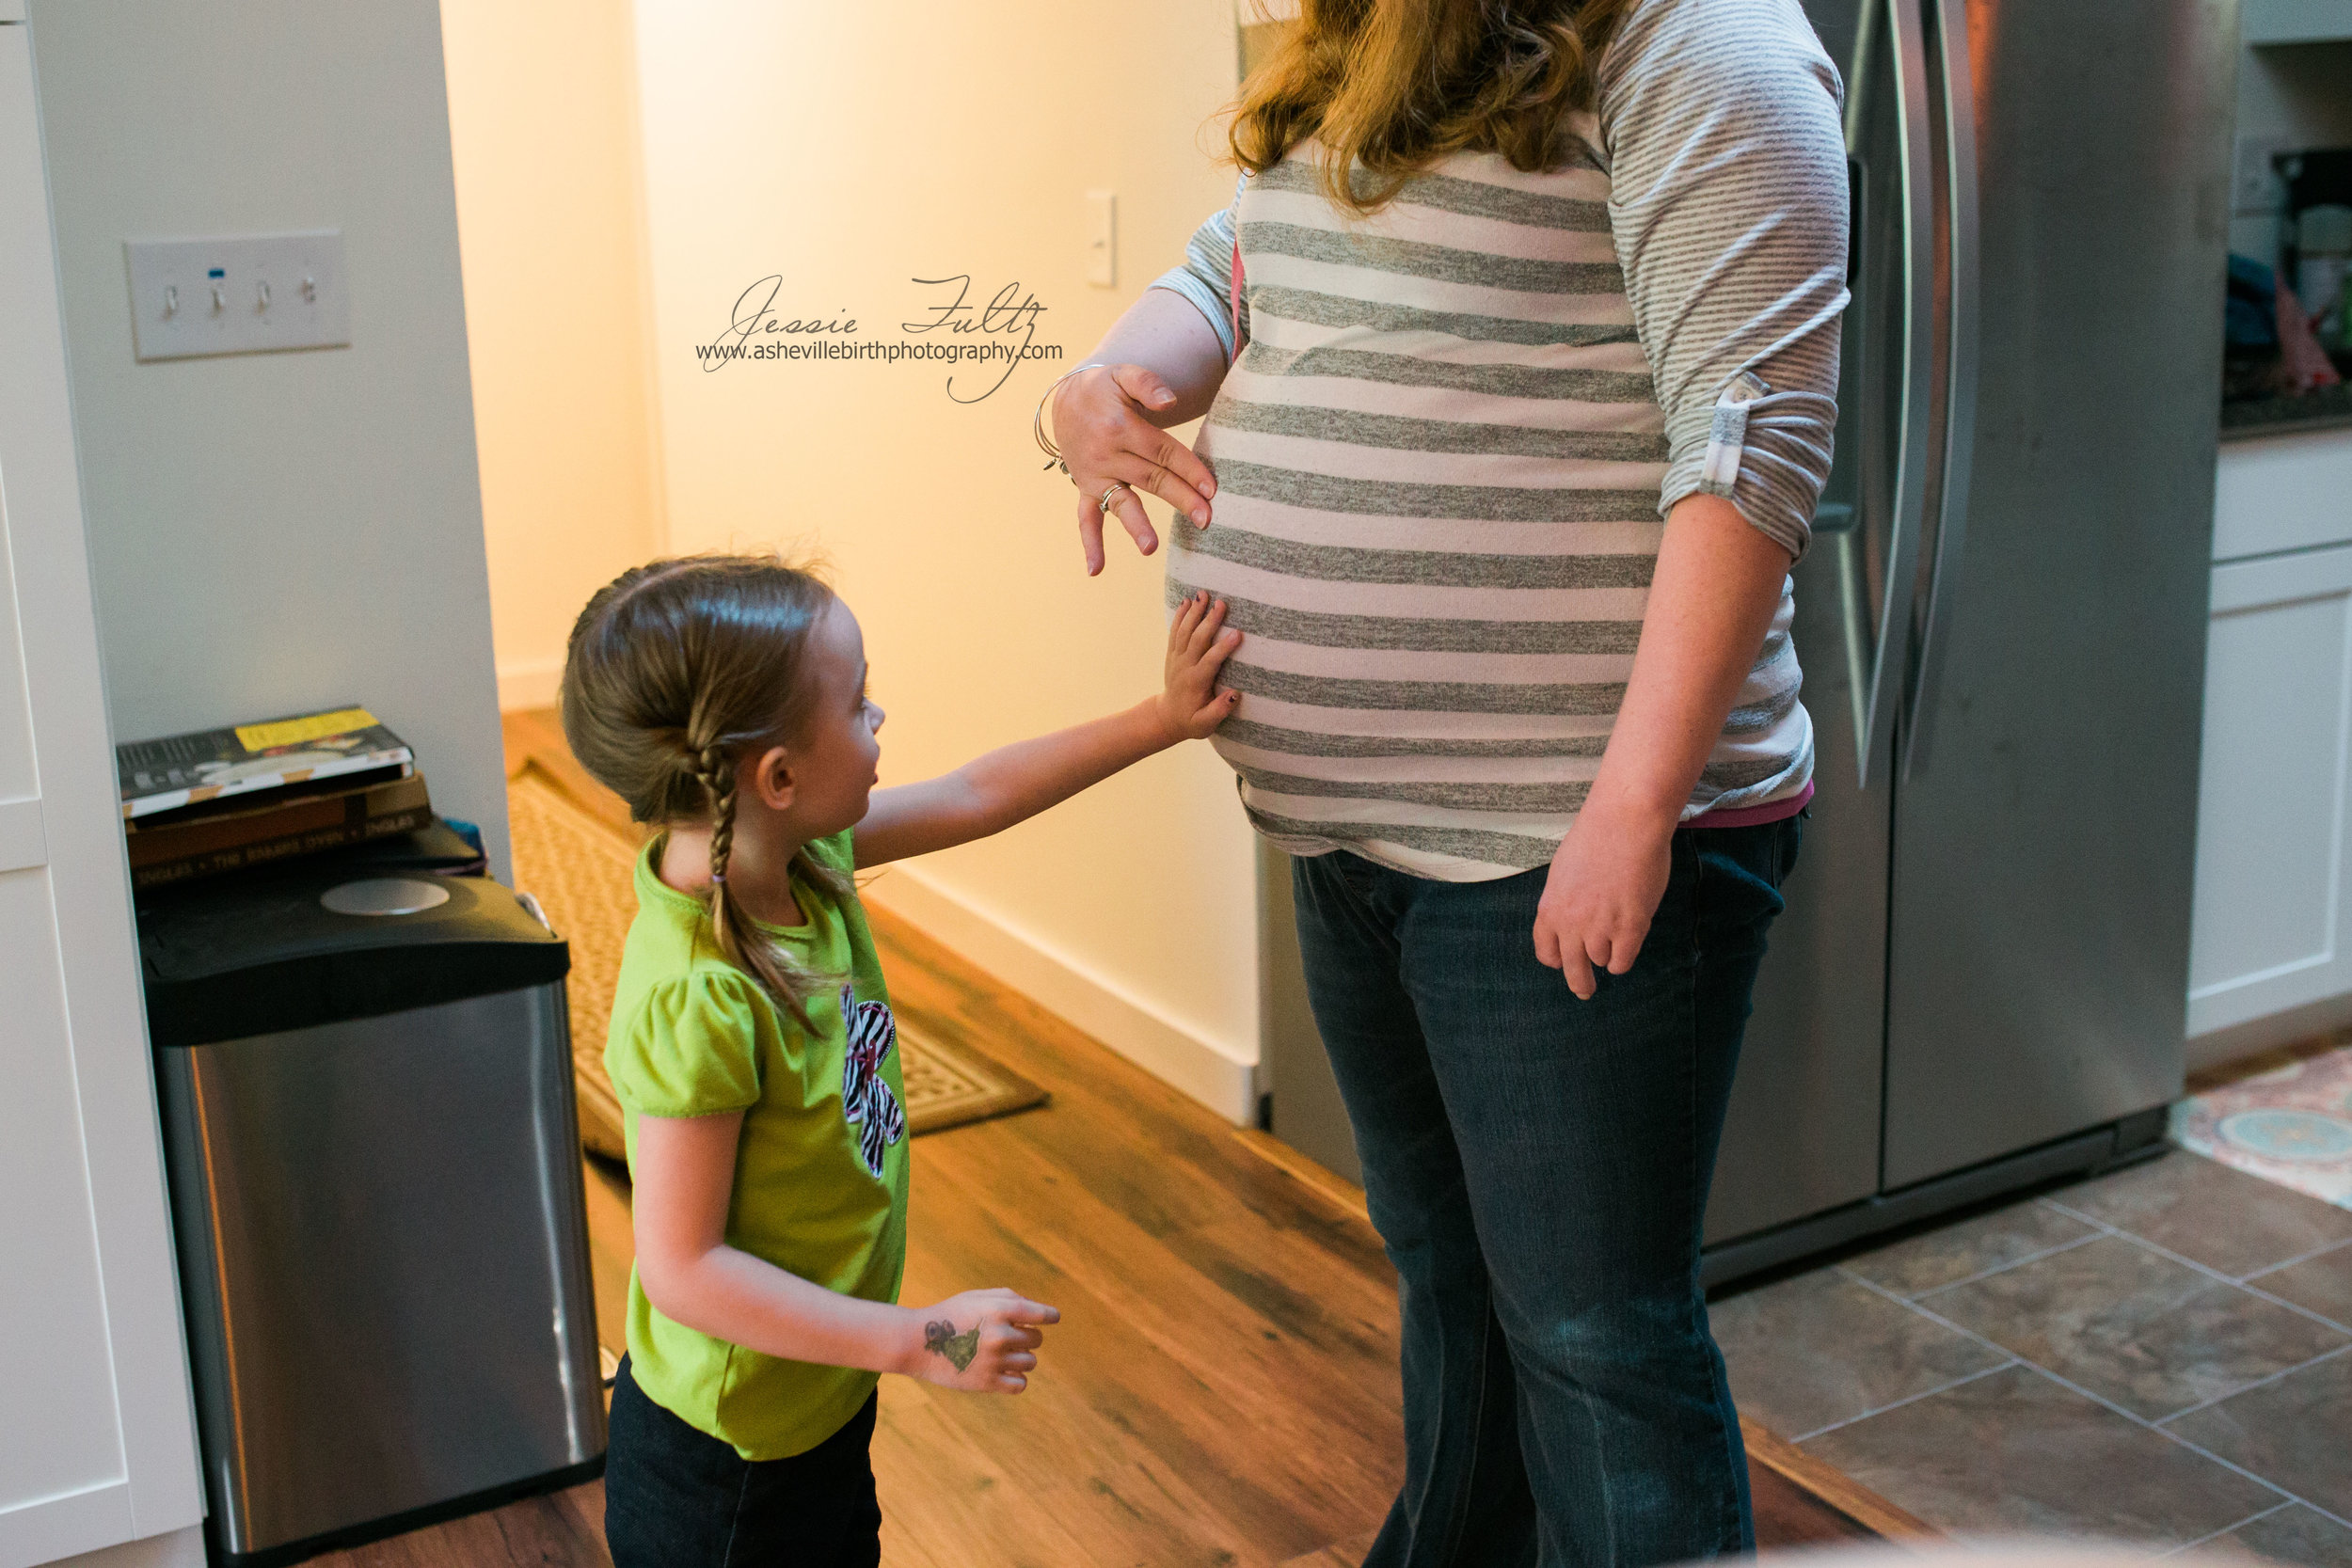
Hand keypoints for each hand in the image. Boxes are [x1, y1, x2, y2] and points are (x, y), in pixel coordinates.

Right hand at [905, 1288, 1058, 1393]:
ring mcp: (994, 1360)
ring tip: (1002, 1354)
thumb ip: (1009, 1298)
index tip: (1052, 1318)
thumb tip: (1039, 1311)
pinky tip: (1004, 1371)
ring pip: (1031, 1362)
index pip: (1041, 1314)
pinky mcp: (987, 1382)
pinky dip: (1017, 1379)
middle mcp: (999, 1335)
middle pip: (1036, 1339)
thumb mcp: (977, 1297)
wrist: (917, 1343)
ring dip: (1021, 1357)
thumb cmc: (950, 1314)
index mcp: (998, 1309)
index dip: (1050, 1316)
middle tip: (1008, 1336)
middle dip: (1027, 1335)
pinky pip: (1021, 1384)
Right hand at [1050, 364, 1219, 575]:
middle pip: (1151, 479)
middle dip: (1180, 498)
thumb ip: (1148, 383)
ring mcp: (1094, 475)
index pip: (1163, 452)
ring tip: (1151, 547)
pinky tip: (1096, 569)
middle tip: (1206, 518)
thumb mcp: (1123, 374)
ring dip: (1136, 525)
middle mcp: (1106, 455)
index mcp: (1121, 427)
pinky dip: (1090, 543)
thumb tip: (1171, 402)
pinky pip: (1085, 518)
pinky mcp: (1084, 488)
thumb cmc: (1104, 388)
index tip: (1212, 488)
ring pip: (1120, 502)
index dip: (1189, 469)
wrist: (1065, 399)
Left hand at [1158, 591, 1242, 740]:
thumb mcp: (1205, 724)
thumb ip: (1219, 710)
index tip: (1238, 633)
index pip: (1210, 661)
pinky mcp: (1173, 654)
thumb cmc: (1191, 721)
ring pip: (1184, 631)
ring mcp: (1177, 658)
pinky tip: (1187, 601)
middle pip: (1197, 640)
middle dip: (1209, 621)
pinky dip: (1179, 615)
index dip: (1223, 648)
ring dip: (1194, 612)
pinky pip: (1175, 631)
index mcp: (1196, 682)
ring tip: (1203, 594)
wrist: (1167, 717)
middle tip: (1222, 603)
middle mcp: (1184, 666)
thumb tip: (1235, 695)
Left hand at [1532, 797, 1674, 999]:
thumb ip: (1565, 901)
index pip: (1546, 952)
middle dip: (1580, 983)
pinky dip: (1625, 957)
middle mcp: (1570, 924)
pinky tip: (1629, 943)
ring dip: (1608, 953)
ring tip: (1618, 932)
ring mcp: (1600, 929)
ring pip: (1601, 962)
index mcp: (1550, 908)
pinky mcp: (1630, 929)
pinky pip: (1623, 962)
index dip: (1557, 959)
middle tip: (1585, 990)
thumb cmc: (1597, 838)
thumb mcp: (1564, 872)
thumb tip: (1571, 921)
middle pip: (1572, 970)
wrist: (1625, 823)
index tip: (1564, 962)